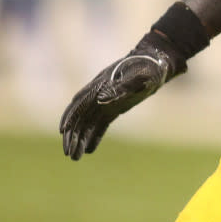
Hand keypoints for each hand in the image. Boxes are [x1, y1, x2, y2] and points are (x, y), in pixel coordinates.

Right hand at [60, 34, 183, 159]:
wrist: (157, 64)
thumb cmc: (148, 68)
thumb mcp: (139, 77)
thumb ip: (121, 88)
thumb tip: (100, 100)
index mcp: (100, 86)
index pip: (79, 104)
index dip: (70, 117)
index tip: (63, 131)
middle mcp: (98, 95)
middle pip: (80, 117)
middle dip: (72, 135)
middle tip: (69, 154)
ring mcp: (105, 103)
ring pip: (87, 124)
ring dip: (80, 139)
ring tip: (75, 158)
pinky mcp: (113, 109)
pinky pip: (100, 125)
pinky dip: (94, 136)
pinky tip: (89, 150)